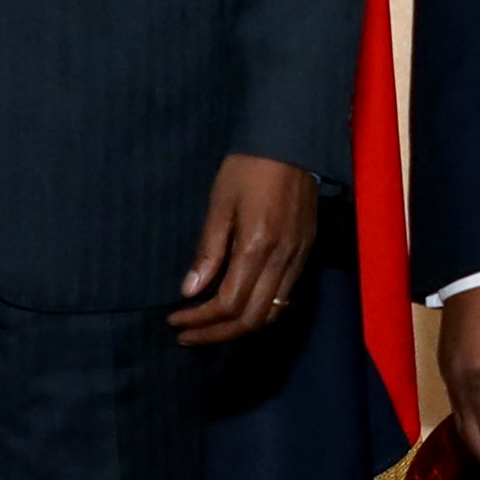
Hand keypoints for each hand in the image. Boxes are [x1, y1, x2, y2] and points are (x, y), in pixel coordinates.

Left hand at [172, 154, 322, 349]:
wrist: (291, 144)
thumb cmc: (248, 168)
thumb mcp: (219, 205)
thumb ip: (208, 251)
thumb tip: (190, 291)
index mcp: (257, 247)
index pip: (228, 303)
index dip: (200, 319)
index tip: (174, 319)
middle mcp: (282, 260)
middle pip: (250, 319)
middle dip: (215, 334)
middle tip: (186, 335)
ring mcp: (298, 259)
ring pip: (271, 313)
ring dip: (238, 329)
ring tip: (209, 329)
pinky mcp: (306, 254)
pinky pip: (284, 297)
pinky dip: (258, 312)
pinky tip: (238, 308)